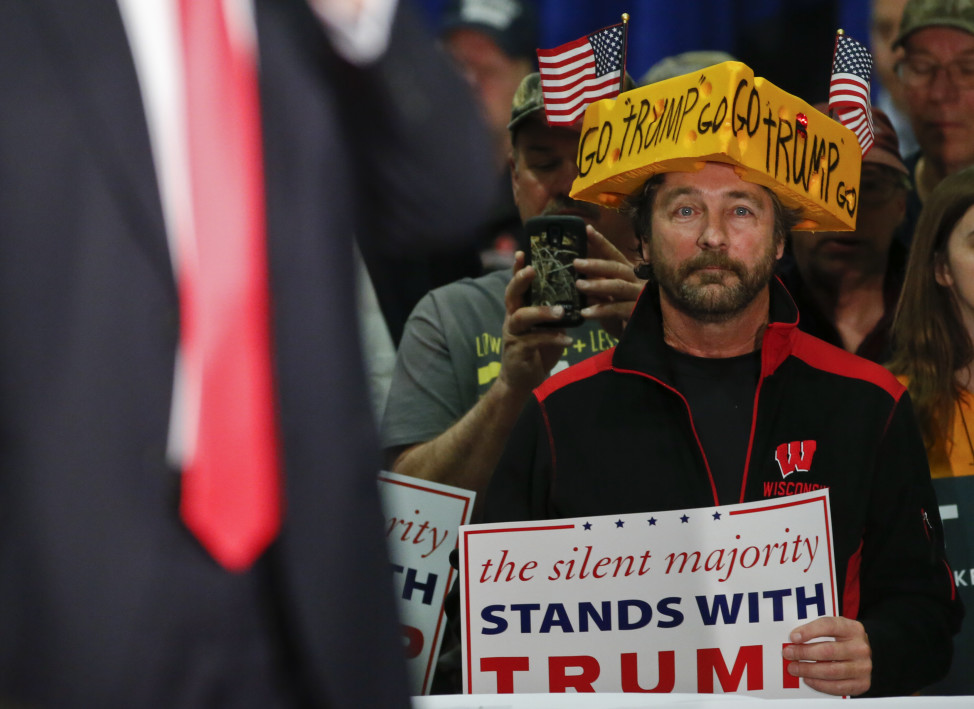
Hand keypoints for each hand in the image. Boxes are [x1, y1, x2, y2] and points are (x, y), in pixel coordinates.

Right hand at [498, 251, 572, 394]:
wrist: (521, 381)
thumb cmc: (536, 351)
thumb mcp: (545, 328)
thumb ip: (553, 311)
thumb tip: (576, 294)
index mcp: (518, 310)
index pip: (517, 285)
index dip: (517, 269)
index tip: (523, 252)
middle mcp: (512, 319)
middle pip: (511, 295)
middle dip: (520, 281)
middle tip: (532, 270)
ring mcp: (513, 335)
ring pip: (522, 317)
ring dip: (541, 312)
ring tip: (561, 311)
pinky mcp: (518, 351)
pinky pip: (535, 342)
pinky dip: (553, 339)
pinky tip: (568, 340)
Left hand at [574, 226, 645, 338]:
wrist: (645, 338)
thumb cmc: (624, 315)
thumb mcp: (608, 299)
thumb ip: (597, 289)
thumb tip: (579, 280)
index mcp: (628, 273)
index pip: (613, 254)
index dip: (601, 242)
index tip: (586, 229)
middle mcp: (635, 280)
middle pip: (615, 268)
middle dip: (595, 264)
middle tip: (575, 263)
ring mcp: (639, 296)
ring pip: (618, 286)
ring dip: (597, 285)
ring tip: (579, 285)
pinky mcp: (638, 312)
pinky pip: (617, 309)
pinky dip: (600, 310)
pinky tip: (585, 312)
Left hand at [783, 616, 870, 695]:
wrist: (862, 653)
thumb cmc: (843, 639)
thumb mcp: (834, 627)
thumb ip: (815, 630)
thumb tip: (794, 639)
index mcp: (853, 629)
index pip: (829, 626)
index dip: (809, 631)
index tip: (793, 637)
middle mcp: (860, 648)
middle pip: (828, 651)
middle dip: (804, 653)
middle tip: (788, 654)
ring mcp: (863, 667)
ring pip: (831, 671)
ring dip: (808, 670)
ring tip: (794, 668)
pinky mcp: (862, 683)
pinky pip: (837, 687)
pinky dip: (819, 684)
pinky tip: (808, 679)